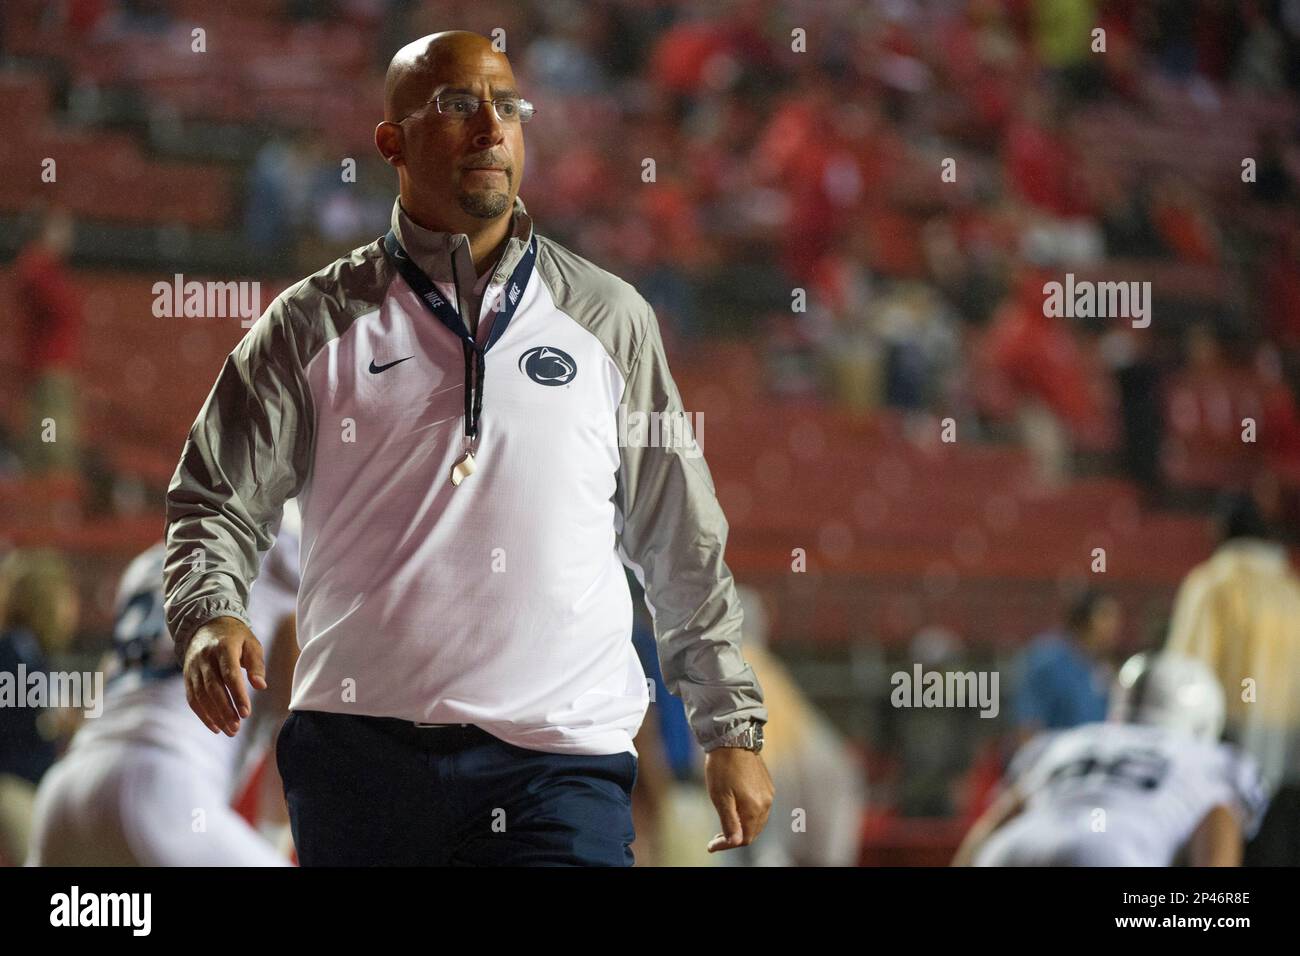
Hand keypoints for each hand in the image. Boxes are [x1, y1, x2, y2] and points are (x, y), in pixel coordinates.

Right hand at [182, 616, 266, 735]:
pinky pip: (192, 698)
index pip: (229, 674)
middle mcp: (204, 658)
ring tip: (230, 731)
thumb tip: (261, 686)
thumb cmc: (236, 638)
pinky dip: (202, 714)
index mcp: (223, 648)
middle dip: (225, 710)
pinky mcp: (187, 676)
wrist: (206, 625)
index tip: (246, 713)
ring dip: (215, 716)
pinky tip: (215, 726)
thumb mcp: (251, 644)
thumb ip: (256, 665)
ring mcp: (193, 667)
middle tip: (237, 727)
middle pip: (213, 688)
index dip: (237, 694)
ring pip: (201, 696)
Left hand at [704, 747, 773, 851]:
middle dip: (735, 838)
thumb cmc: (723, 767)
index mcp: (754, 808)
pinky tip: (736, 809)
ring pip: (757, 821)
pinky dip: (748, 815)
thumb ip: (729, 822)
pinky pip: (760, 808)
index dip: (728, 845)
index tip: (711, 845)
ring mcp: (769, 794)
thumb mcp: (720, 797)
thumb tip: (734, 843)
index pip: (744, 838)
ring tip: (725, 824)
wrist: (733, 739)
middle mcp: (766, 803)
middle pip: (753, 832)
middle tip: (716, 838)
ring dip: (742, 826)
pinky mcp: (767, 785)